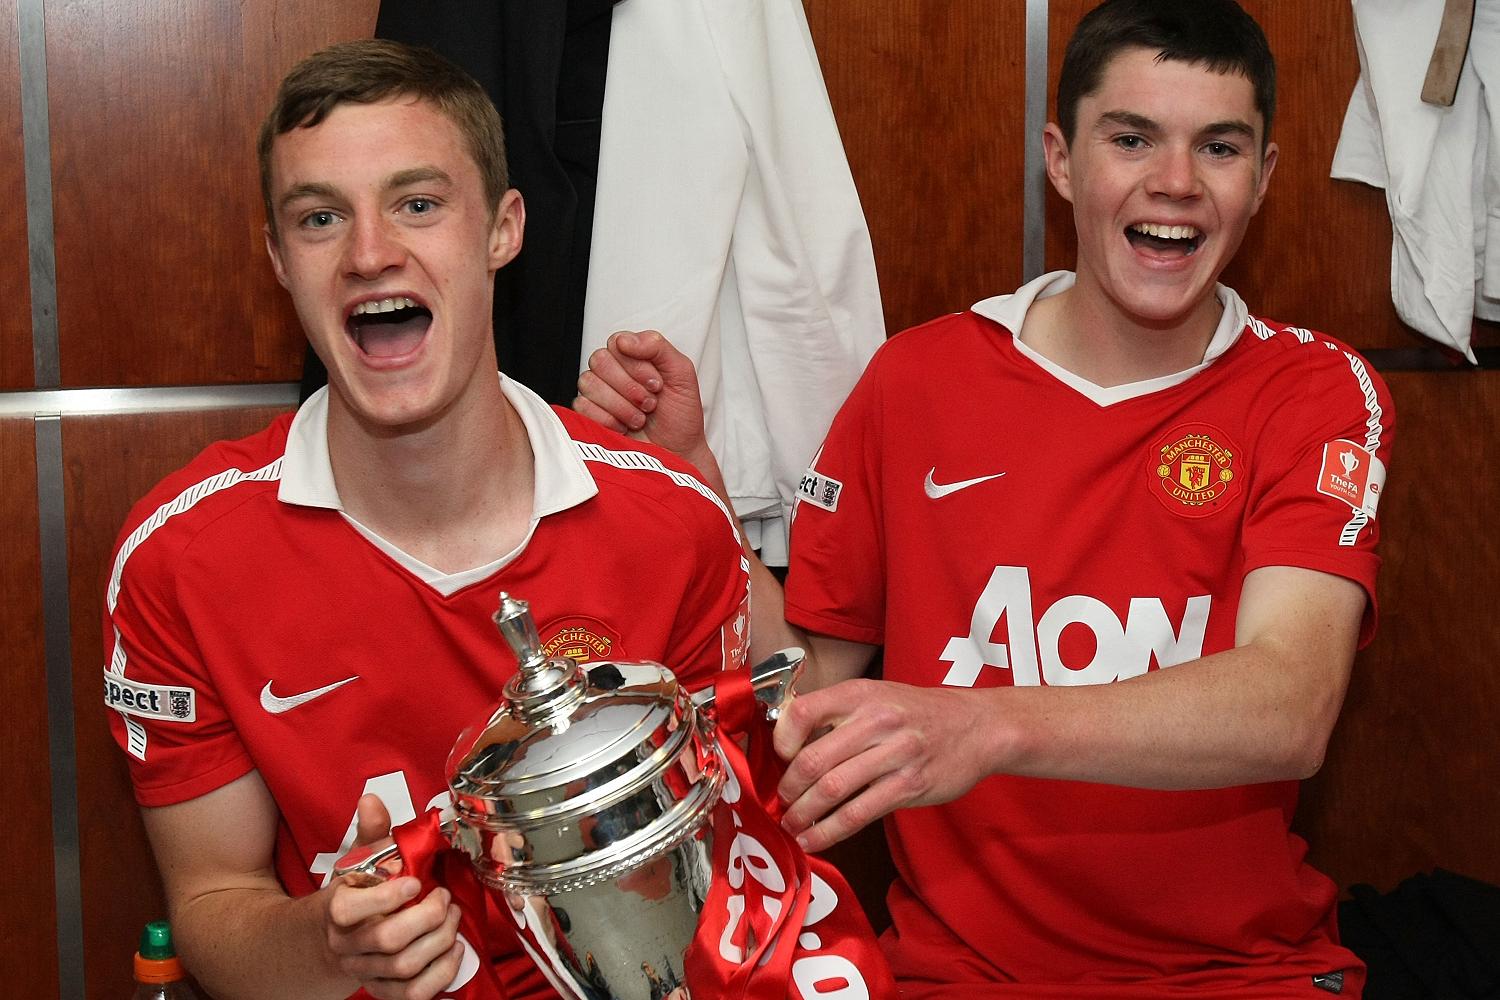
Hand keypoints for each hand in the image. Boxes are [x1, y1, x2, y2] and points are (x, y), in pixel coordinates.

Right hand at [324, 794, 463, 999]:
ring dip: (439, 942)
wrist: (329, 941)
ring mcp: (365, 971)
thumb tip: (372, 800)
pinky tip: (454, 951)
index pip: (349, 910)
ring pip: (404, 968)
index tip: (415, 882)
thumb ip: (370, 833)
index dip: (387, 897)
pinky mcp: (382, 990)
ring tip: (453, 920)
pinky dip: (440, 975)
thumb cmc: (353, 895)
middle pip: (388, 940)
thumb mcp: (357, 862)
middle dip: (427, 917)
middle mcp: (348, 945)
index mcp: (337, 910)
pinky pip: (412, 995)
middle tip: (445, 899)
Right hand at [574, 331, 710, 464]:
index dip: (636, 365)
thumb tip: (626, 340)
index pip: (617, 343)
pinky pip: (582, 406)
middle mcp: (613, 373)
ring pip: (589, 382)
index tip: (657, 384)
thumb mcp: (682, 374)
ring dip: (621, 405)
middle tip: (649, 403)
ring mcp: (599, 394)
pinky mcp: (588, 416)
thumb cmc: (680, 417)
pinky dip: (608, 419)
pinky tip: (623, 427)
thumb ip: (658, 347)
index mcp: (633, 358)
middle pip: (600, 360)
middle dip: (629, 386)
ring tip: (639, 417)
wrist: (678, 453)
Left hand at [772, 679, 990, 851]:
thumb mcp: (876, 694)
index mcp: (859, 693)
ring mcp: (895, 754)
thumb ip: (836, 712)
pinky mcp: (909, 785)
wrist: (977, 726)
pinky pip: (859, 813)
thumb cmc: (917, 712)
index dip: (781, 741)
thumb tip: (786, 740)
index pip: (802, 712)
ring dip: (804, 814)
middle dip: (789, 788)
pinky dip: (830, 831)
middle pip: (813, 759)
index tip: (779, 760)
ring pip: (833, 789)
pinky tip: (815, 839)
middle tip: (780, 802)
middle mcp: (876, 720)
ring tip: (792, 825)